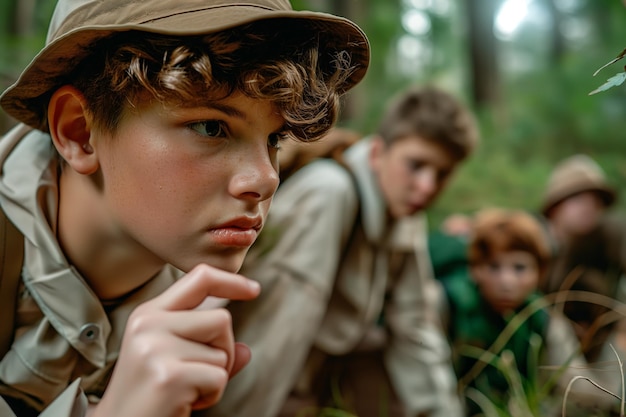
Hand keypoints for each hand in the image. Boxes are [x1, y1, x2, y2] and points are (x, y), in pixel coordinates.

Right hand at [91, 264, 259, 416]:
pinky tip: (183, 403)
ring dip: (215, 377)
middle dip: (223, 350)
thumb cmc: (151, 395)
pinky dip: (211, 395)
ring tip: (185, 389)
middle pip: (221, 319)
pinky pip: (218, 377)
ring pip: (223, 352)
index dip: (231, 281)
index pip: (199, 278)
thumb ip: (210, 350)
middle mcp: (149, 324)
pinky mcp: (169, 376)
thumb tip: (247, 351)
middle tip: (197, 375)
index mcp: (149, 313)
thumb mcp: (176, 362)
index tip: (254, 289)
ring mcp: (155, 349)